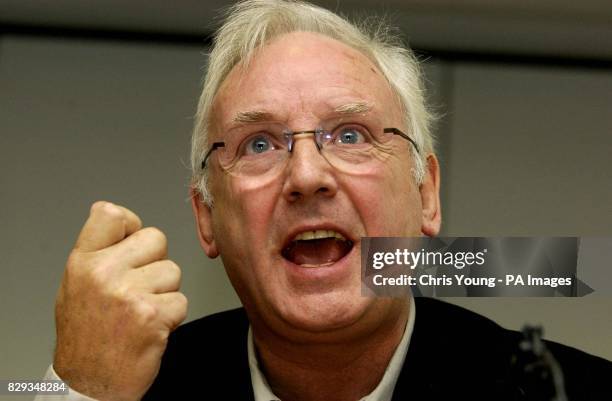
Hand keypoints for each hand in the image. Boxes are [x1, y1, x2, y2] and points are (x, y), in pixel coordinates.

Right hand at [53, 201, 187, 400]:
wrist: (91, 383)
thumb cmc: (86, 335)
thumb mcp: (75, 285)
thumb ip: (96, 249)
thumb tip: (113, 211)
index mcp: (83, 262)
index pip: (112, 214)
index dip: (131, 224)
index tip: (132, 239)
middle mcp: (104, 273)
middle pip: (156, 238)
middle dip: (155, 261)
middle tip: (138, 287)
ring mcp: (129, 294)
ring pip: (173, 271)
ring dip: (165, 292)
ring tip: (141, 312)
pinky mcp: (153, 316)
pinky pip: (181, 301)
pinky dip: (172, 317)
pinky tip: (150, 328)